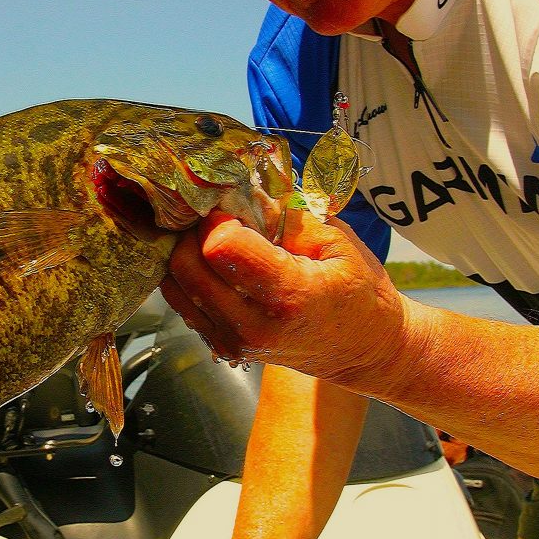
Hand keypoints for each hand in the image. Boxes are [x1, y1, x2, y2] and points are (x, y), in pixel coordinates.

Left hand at [161, 208, 415, 392]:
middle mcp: (252, 326)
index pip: (219, 247)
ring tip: (222, 243)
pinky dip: (191, 277)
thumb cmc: (357, 290)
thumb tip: (235, 190)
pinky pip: (182, 302)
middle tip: (221, 220)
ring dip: (189, 254)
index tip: (234, 209)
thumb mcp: (334, 240)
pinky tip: (220, 267)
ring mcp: (232, 342)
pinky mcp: (221, 347)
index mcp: (288, 295)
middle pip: (185, 264)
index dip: (219, 218)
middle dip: (196, 232)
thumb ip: (282, 214)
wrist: (364, 348)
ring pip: (174, 284)